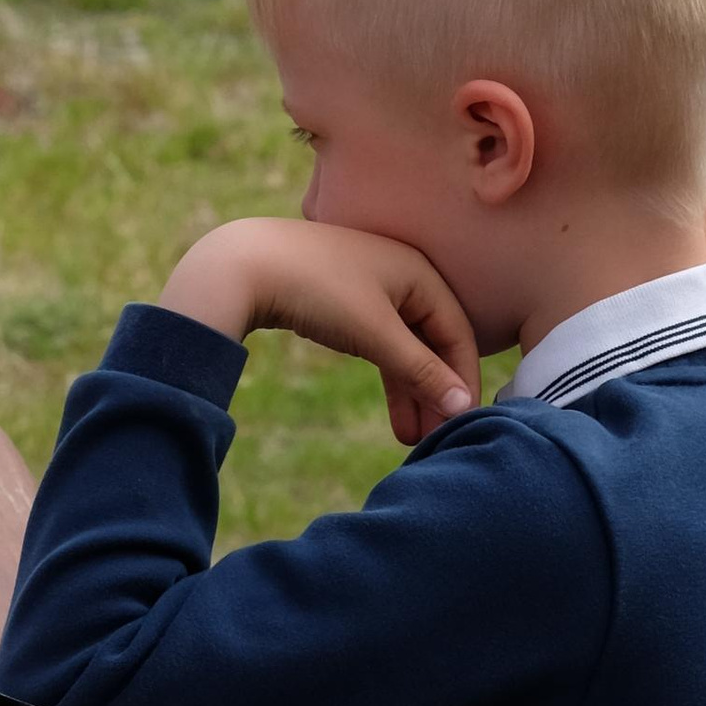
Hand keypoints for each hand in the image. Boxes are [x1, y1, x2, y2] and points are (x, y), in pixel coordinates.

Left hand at [160, 219, 479, 447]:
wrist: (241, 265)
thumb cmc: (318, 290)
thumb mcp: (374, 333)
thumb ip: (421, 370)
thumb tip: (464, 405)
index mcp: (419, 272)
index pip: (457, 333)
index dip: (462, 380)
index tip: (464, 423)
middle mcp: (401, 274)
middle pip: (432, 341)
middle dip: (434, 392)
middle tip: (435, 440)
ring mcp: (372, 286)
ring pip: (404, 346)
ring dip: (410, 391)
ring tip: (409, 438)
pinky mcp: (344, 301)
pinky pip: (378, 342)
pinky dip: (386, 374)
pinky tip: (393, 411)